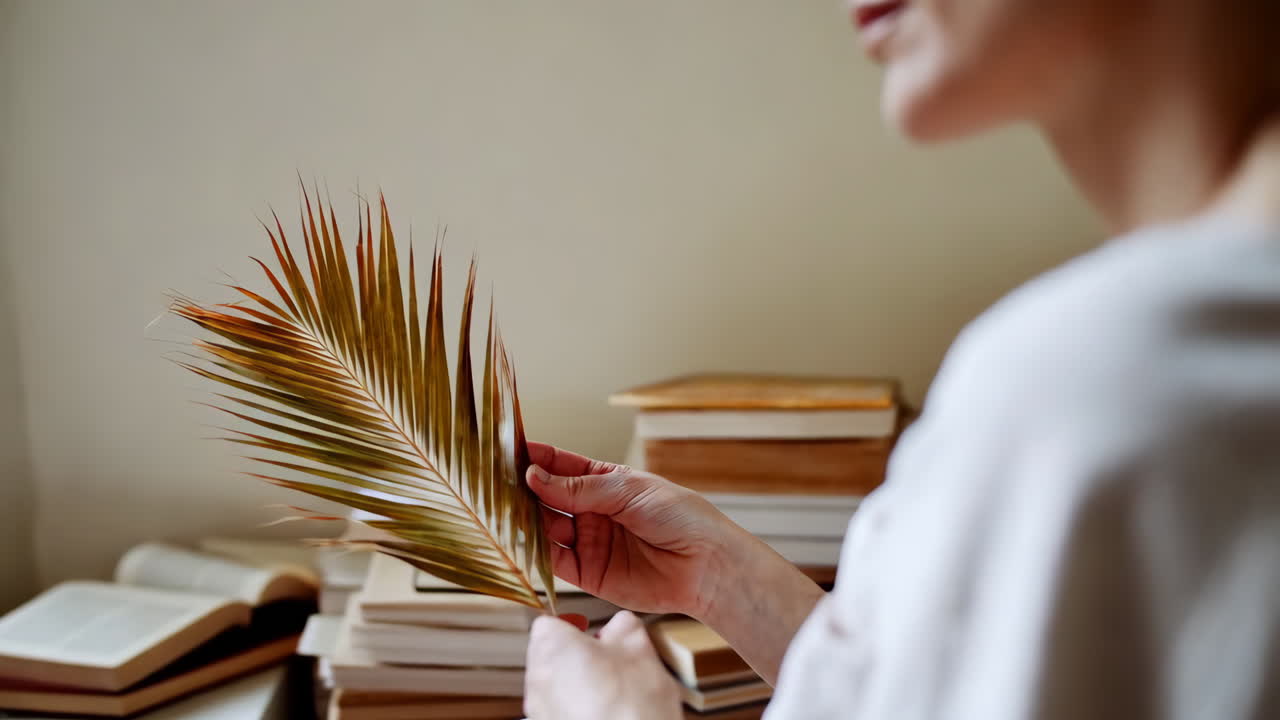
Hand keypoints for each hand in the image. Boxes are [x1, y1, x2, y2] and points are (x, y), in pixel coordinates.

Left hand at [524, 611, 681, 719]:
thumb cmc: (629, 703)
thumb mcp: (638, 648)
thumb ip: (623, 627)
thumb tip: (620, 625)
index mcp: (552, 647)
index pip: (548, 623)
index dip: (571, 625)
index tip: (591, 631)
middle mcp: (536, 680)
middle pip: (548, 656)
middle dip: (575, 656)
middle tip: (608, 662)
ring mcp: (539, 712)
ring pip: (554, 687)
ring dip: (576, 685)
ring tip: (611, 694)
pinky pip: (559, 712)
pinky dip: (576, 710)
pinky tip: (604, 715)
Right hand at [527, 442, 827, 684]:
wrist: (707, 566)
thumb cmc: (681, 517)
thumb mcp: (629, 491)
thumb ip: (580, 487)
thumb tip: (534, 475)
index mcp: (605, 481)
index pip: (561, 464)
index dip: (534, 458)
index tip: (505, 451)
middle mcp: (591, 510)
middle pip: (546, 497)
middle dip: (521, 491)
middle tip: (493, 485)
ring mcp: (588, 541)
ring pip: (544, 528)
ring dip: (523, 521)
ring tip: (501, 513)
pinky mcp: (588, 573)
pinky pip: (554, 561)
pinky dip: (534, 553)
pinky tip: (520, 542)